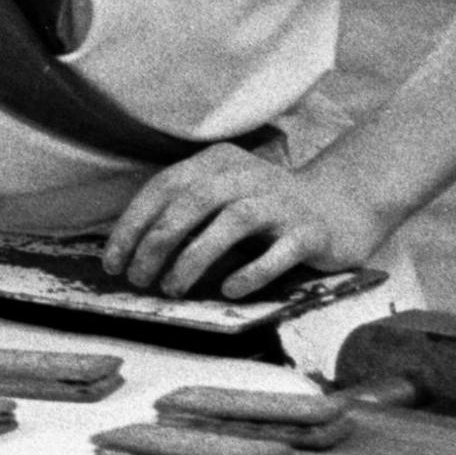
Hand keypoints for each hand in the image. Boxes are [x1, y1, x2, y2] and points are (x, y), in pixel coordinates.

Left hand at [101, 145, 386, 297]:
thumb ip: (183, 217)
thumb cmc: (266, 211)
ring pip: (232, 222)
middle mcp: (248, 176)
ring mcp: (282, 202)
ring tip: (172, 289)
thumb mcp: (221, 200)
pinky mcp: (310, 232)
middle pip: (193, 203)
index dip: (133, 225)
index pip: (165, 187)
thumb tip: (130, 255)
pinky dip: (251, 271)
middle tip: (139, 281)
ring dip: (194, 258)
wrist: (341, 207)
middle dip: (156, 244)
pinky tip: (229, 291)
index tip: (113, 262)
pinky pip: (278, 251)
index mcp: (218, 163)